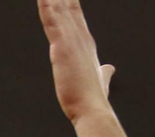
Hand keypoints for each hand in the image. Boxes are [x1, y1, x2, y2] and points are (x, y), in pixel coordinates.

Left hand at [39, 0, 116, 123]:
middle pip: (67, 5)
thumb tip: (109, 68)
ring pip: (58, 9)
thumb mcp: (99, 79)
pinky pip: (50, 21)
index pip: (74, 13)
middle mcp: (79, 36)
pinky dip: (45, 6)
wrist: (94, 109)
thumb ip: (103, 71)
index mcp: (85, 42)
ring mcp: (70, 40)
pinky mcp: (61, 48)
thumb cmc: (94, 97)